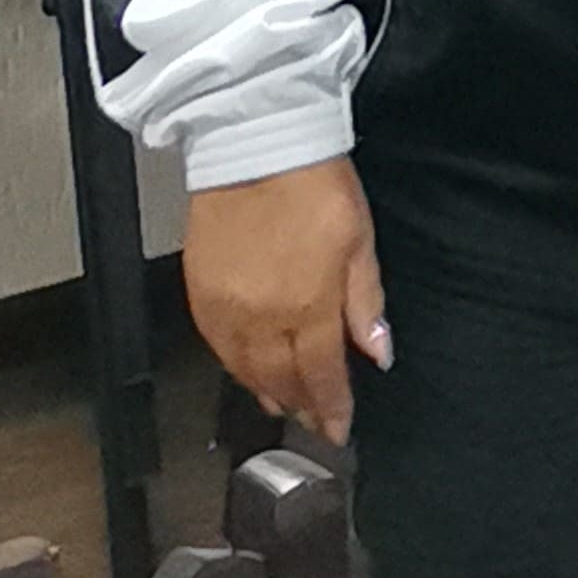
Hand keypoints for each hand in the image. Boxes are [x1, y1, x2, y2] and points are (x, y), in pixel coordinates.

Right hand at [185, 156, 390, 446]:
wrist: (255, 148)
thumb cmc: (315, 187)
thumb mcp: (360, 243)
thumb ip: (366, 304)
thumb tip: (379, 353)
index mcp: (307, 307)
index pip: (320, 375)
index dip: (331, 407)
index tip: (338, 428)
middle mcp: (260, 317)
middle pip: (280, 379)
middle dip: (301, 405)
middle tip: (314, 420)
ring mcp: (225, 308)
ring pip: (244, 369)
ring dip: (266, 392)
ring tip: (284, 405)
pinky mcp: (198, 292)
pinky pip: (217, 347)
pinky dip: (235, 367)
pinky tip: (248, 370)